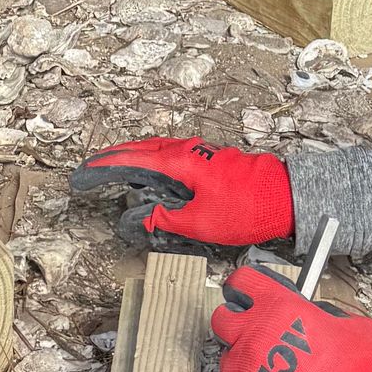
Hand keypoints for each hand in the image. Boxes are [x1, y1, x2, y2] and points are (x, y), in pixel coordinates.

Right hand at [71, 137, 293, 246]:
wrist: (286, 196)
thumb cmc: (248, 208)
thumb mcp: (200, 223)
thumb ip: (167, 219)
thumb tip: (143, 219)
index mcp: (180, 162)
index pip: (132, 160)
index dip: (104, 167)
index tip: (84, 173)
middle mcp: (188, 150)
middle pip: (142, 148)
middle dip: (114, 157)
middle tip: (92, 167)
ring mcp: (201, 152)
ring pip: (158, 149)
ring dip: (134, 156)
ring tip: (116, 167)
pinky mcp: (212, 159)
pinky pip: (173, 154)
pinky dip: (154, 159)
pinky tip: (154, 172)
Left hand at [207, 266, 371, 371]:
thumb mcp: (354, 326)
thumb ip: (326, 316)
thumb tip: (318, 318)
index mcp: (281, 308)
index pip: (244, 282)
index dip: (245, 287)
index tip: (246, 293)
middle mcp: (256, 334)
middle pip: (223, 319)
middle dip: (236, 325)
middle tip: (255, 336)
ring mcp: (244, 370)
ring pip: (226, 360)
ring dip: (242, 366)